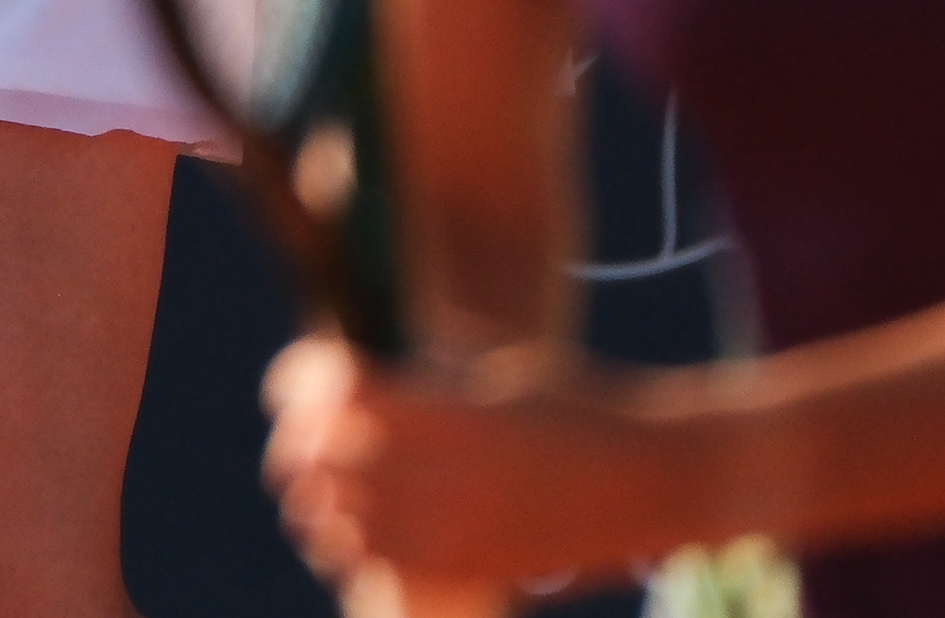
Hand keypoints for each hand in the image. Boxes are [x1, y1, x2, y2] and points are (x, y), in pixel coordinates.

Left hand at [262, 336, 703, 592]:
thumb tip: (349, 391)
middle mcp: (437, 467)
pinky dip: (359, 552)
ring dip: (320, 510)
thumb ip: (419, 387)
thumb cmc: (578, 405)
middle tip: (298, 452)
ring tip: (326, 501)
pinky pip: (382, 568)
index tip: (288, 392)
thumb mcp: (493, 374)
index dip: (295, 387)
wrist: (656, 475)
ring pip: (337, 526)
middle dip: (296, 455)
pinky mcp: (471, 569)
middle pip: (316, 463)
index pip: (329, 391)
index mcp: (439, 403)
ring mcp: (452, 526)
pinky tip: (367, 539)